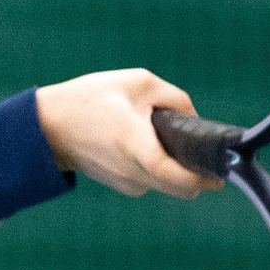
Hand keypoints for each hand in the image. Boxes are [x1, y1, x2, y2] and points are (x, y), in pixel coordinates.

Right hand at [35, 69, 219, 199]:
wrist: (47, 127)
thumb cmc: (91, 99)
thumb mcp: (137, 82)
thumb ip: (175, 99)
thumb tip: (195, 122)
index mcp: (135, 144)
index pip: (174, 175)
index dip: (201, 178)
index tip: (221, 174)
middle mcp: (133, 172)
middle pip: (182, 187)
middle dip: (198, 173)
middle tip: (204, 151)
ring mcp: (127, 183)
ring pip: (169, 183)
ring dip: (176, 165)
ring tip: (159, 135)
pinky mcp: (122, 185)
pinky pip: (153, 179)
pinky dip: (158, 165)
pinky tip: (142, 142)